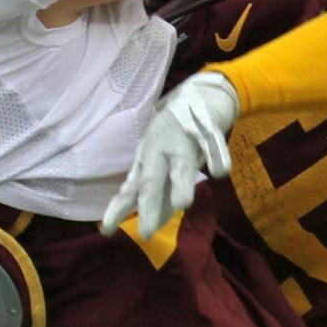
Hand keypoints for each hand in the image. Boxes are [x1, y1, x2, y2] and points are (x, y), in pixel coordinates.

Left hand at [99, 72, 240, 238]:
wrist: (201, 95)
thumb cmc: (174, 134)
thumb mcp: (156, 157)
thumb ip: (150, 185)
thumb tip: (144, 220)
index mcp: (148, 156)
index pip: (132, 186)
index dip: (118, 208)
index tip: (106, 231)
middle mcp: (161, 148)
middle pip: (153, 178)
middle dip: (149, 205)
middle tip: (146, 232)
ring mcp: (184, 137)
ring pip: (182, 162)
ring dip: (181, 182)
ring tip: (183, 202)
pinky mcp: (207, 126)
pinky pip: (214, 142)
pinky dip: (219, 156)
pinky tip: (221, 171)